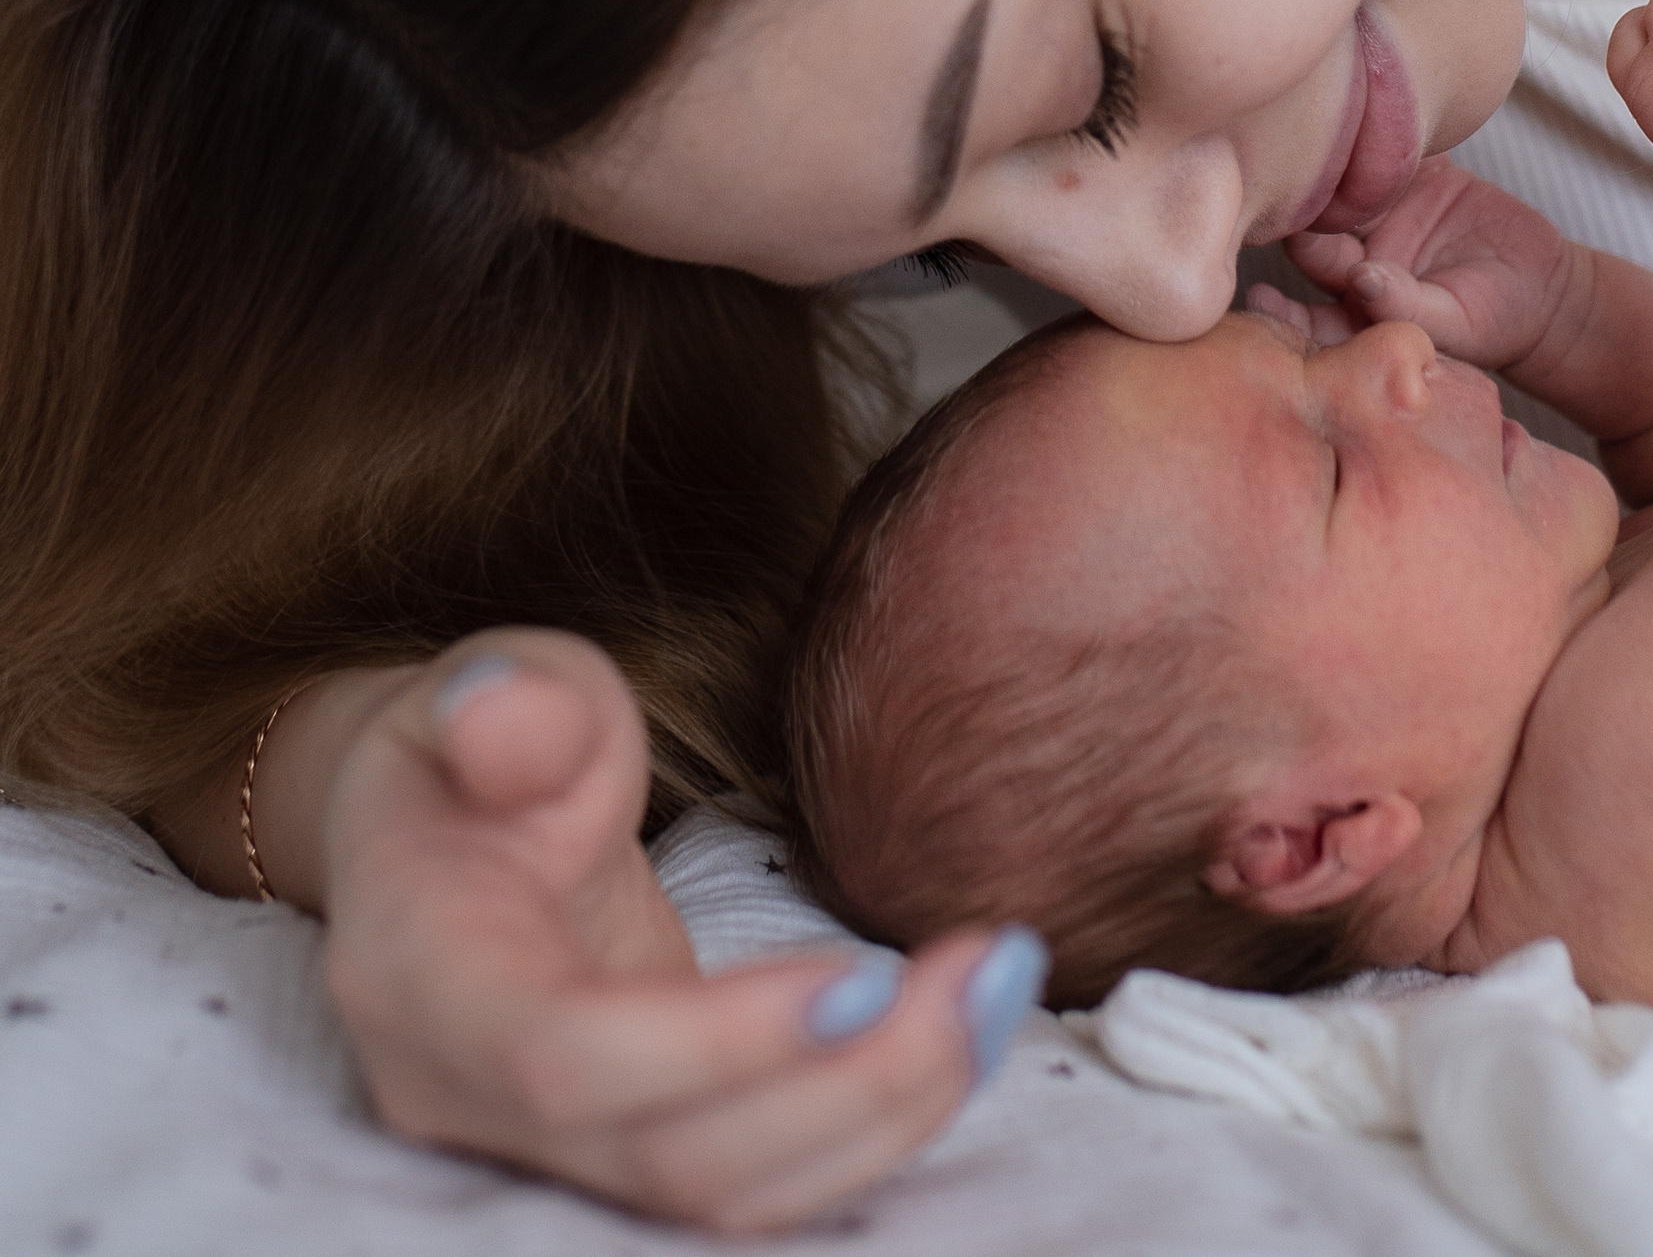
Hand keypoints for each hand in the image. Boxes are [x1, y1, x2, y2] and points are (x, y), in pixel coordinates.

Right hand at [321, 632, 1025, 1230]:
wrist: (455, 839)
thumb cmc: (487, 752)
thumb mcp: (502, 687)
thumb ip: (513, 702)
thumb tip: (502, 720)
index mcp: (423, 977)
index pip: (565, 1059)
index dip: (715, 1043)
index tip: (862, 976)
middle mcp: (471, 1097)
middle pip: (674, 1158)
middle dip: (854, 1079)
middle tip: (990, 966)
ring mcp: (551, 1148)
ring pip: (731, 1193)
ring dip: (892, 1106)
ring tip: (1000, 985)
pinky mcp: (635, 1153)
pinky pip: (765, 1179)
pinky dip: (880, 1118)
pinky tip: (967, 1028)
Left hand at [1270, 156, 1584, 371]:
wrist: (1544, 291)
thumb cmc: (1494, 324)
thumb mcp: (1454, 324)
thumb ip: (1405, 306)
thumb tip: (1361, 281)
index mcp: (1355, 302)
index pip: (1305, 302)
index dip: (1278, 302)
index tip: (1259, 295)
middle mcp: (1357, 255)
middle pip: (1315, 232)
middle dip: (1301, 218)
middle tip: (1292, 202)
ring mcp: (1384, 212)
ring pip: (1346, 185)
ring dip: (1332, 166)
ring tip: (1319, 144)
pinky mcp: (1418, 178)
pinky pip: (1394, 151)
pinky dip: (1384, 133)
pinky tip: (1370, 113)